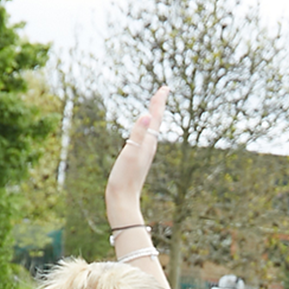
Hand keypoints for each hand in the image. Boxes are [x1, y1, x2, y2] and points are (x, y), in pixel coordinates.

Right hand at [106, 87, 167, 220]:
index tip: (165, 87)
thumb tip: (148, 115)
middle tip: (163, 91)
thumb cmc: (124, 178)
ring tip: (155, 106)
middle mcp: (149, 147)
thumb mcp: (130, 153)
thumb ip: (138, 134)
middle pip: (156, 122)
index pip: (156, 118)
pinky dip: (146, 129)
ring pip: (152, 130)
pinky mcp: (138, 159)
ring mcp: (144, 154)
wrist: (122, 200)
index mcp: (148, 143)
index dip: (159, 102)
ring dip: (154, 116)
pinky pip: (145, 138)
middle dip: (158, 105)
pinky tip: (144, 131)